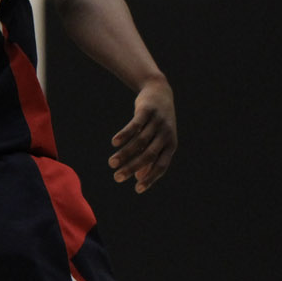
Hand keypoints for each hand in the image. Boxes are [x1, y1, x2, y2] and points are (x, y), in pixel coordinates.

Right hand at [110, 76, 175, 192]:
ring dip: (124, 154)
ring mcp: (157, 122)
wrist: (159, 91)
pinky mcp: (147, 111)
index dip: (150, 178)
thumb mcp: (158, 139)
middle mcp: (166, 135)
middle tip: (117, 177)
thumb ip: (150, 158)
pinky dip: (125, 134)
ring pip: (139, 142)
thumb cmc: (157, 122)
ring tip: (111, 163)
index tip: (137, 189)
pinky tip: (114, 143)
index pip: (161, 166)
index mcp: (170, 145)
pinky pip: (135, 125)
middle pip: (149, 156)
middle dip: (132, 168)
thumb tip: (139, 177)